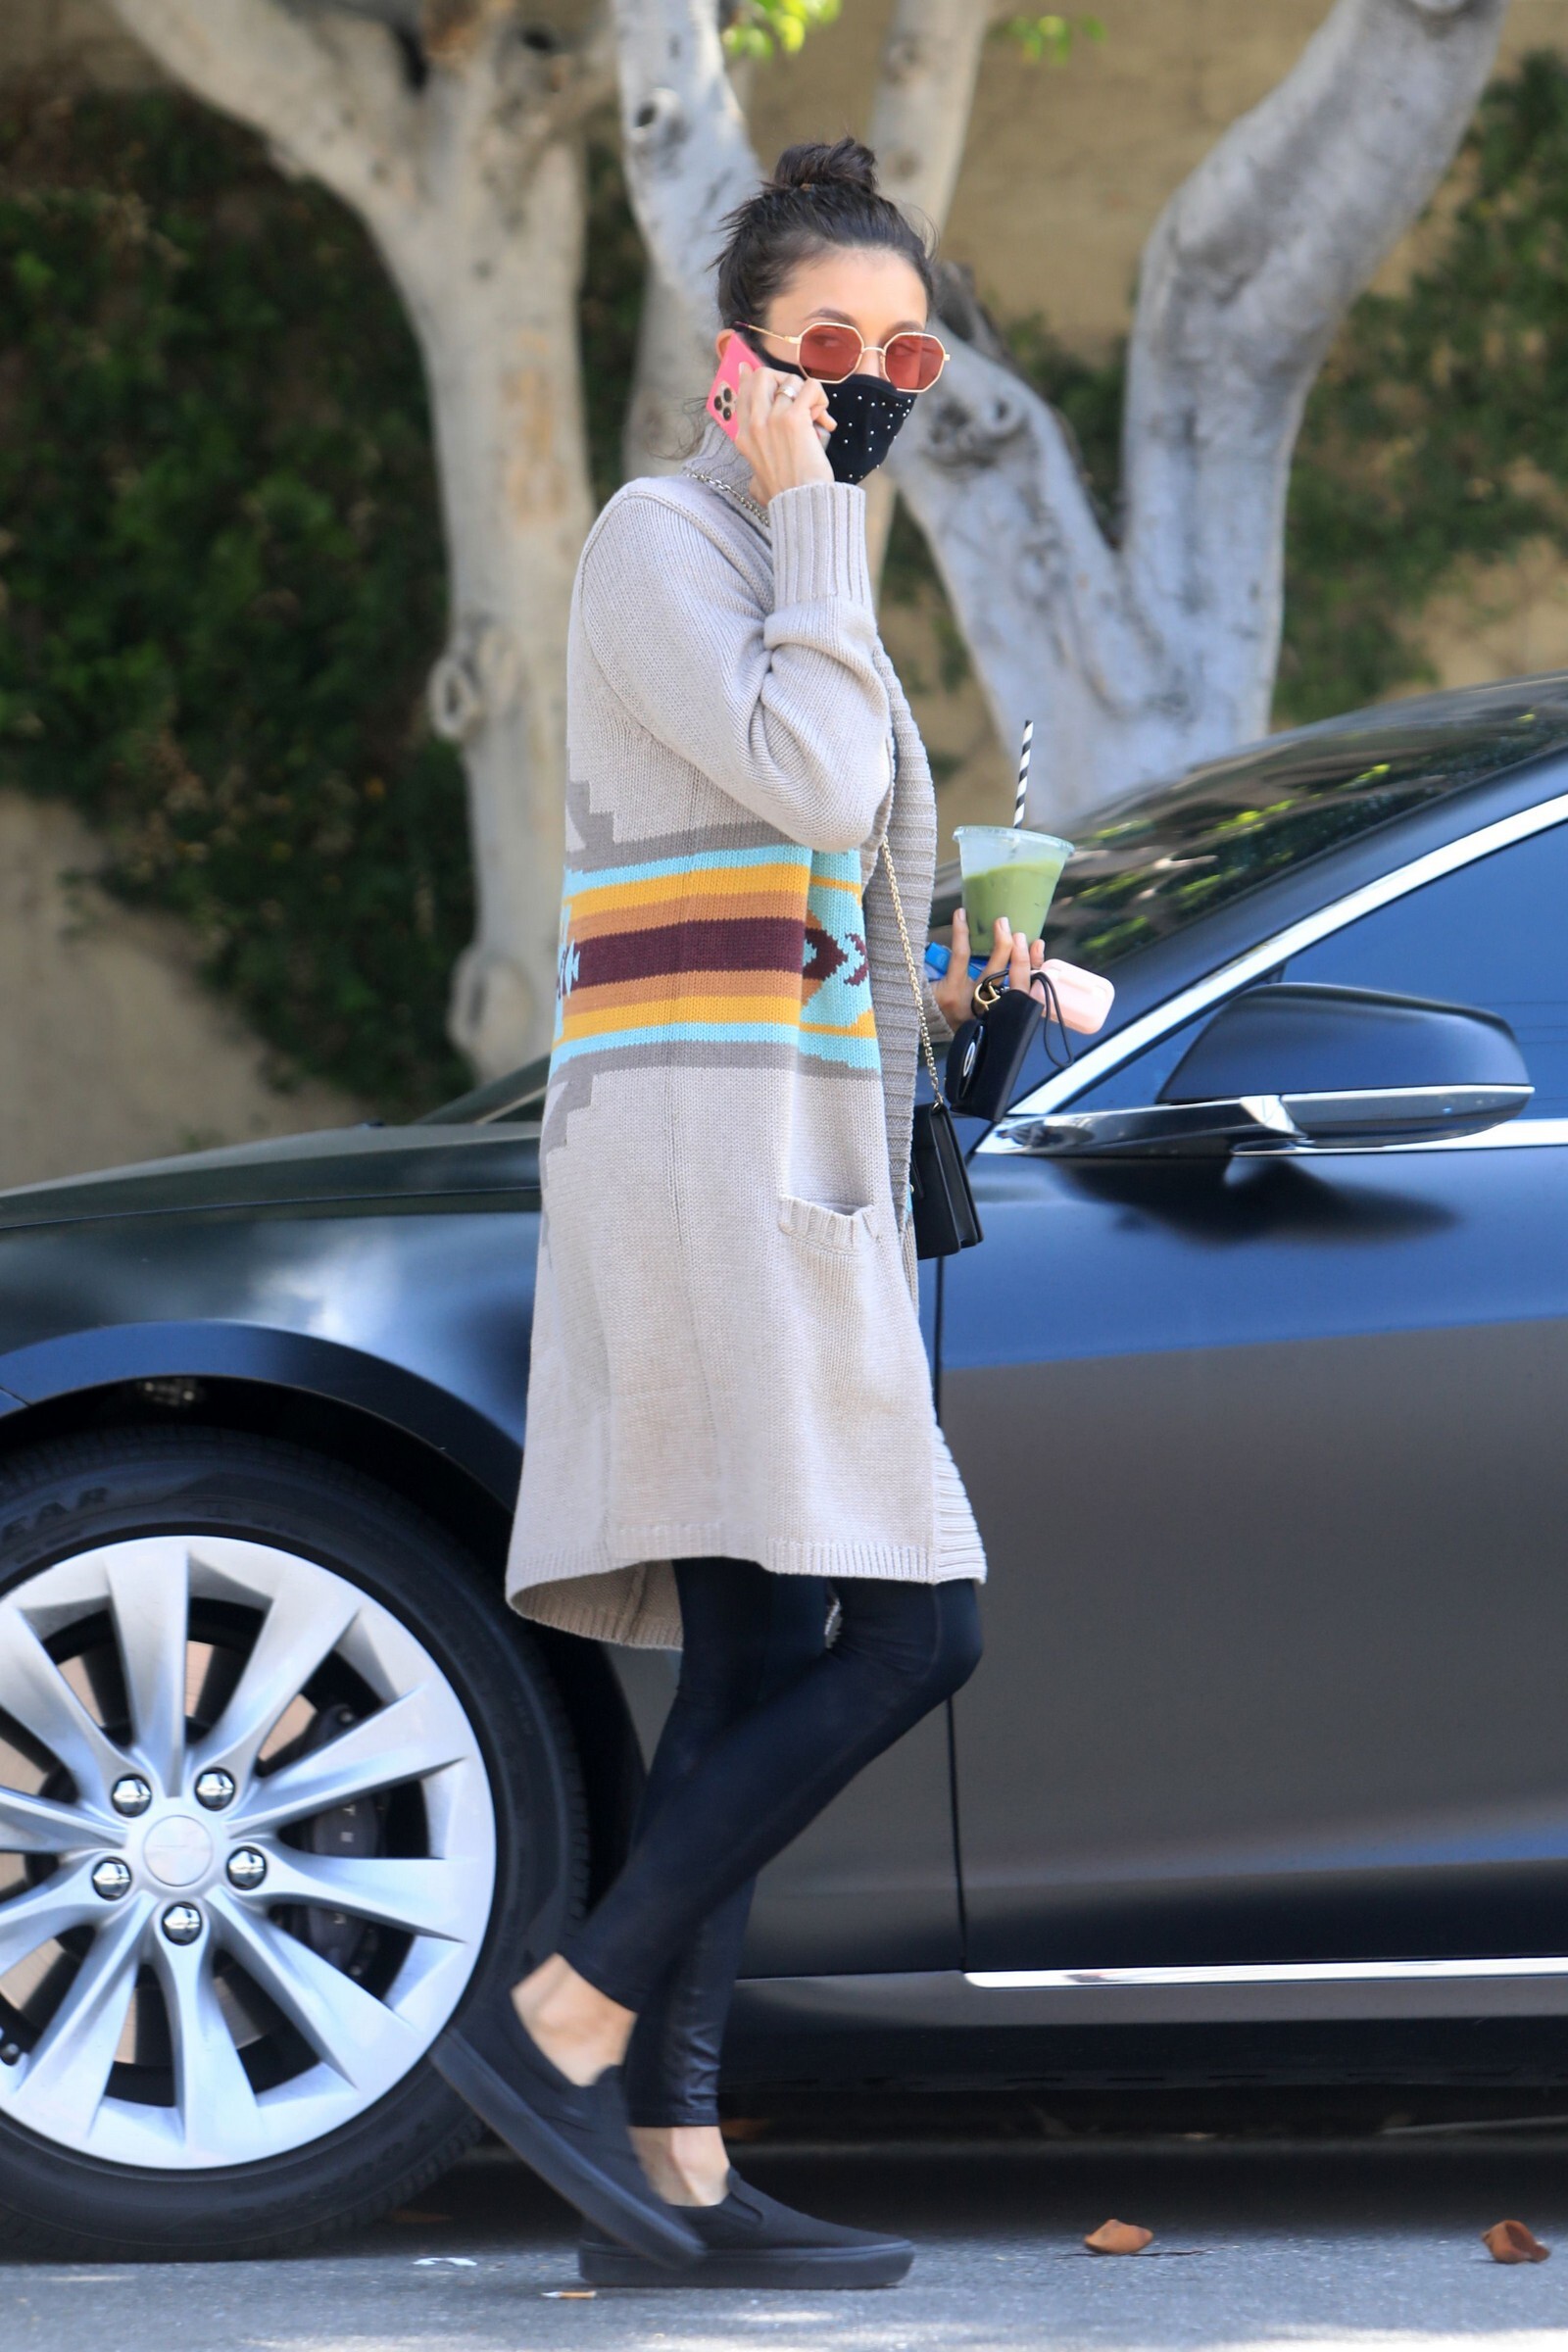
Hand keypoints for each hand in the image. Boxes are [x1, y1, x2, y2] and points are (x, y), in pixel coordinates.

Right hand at [731, 354, 833, 500]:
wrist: (800, 503)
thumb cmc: (784, 496)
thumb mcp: (757, 482)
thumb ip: (754, 474)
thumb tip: (755, 484)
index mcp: (743, 437)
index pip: (743, 392)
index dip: (750, 376)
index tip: (751, 368)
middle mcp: (754, 423)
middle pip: (763, 375)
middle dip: (784, 381)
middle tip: (798, 400)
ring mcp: (772, 418)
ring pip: (790, 380)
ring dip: (808, 394)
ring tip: (816, 417)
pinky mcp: (794, 418)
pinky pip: (810, 386)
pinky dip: (820, 397)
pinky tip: (824, 418)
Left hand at [934, 916, 1107, 1032]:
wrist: (916, 1021)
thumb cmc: (950, 1007)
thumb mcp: (977, 1001)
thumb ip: (994, 982)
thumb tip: (1012, 946)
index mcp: (1000, 1012)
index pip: (1025, 990)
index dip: (1035, 967)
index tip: (1038, 944)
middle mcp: (990, 1012)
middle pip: (1015, 984)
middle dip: (1021, 957)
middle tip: (1018, 933)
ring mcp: (970, 1004)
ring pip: (992, 972)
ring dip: (1000, 945)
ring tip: (1001, 922)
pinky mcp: (951, 994)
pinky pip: (961, 957)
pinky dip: (962, 933)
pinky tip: (962, 916)